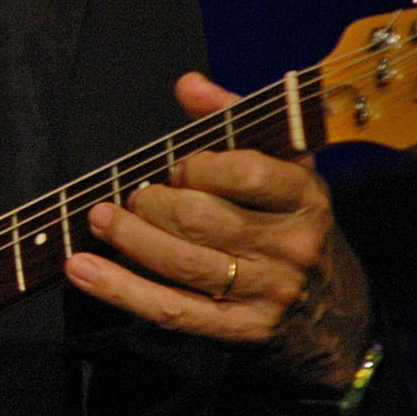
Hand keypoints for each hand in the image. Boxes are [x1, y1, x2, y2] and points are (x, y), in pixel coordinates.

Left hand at [64, 71, 374, 393]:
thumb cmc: (292, 223)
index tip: (176, 167)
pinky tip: (82, 271)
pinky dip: (120, 289)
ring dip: (129, 238)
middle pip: (202, 220)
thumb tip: (189, 84)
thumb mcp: (284, 167)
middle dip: (152, 203)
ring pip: (182, 264)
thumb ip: (234, 120)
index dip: (198, 166)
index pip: (247, 173)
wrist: (335, 313)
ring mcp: (268, 292)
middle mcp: (291, 246)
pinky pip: (171, 310)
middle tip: (131, 196)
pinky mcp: (241, 331)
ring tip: (99, 219)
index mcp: (305, 197)